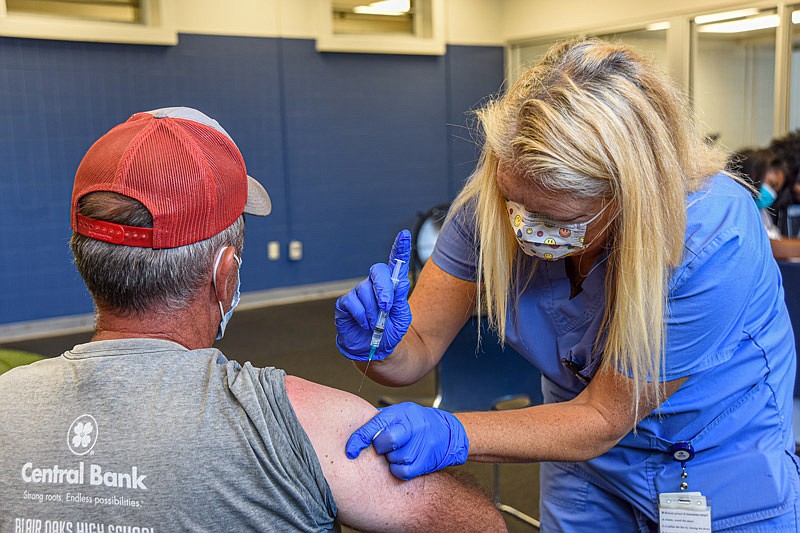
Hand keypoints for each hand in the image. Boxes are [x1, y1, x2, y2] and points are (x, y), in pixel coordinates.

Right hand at [335, 230, 411, 360]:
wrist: (376, 350)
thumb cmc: (390, 332)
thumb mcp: (402, 317)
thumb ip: (400, 299)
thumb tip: (397, 282)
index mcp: (391, 286)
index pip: (395, 263)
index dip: (399, 248)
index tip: (404, 234)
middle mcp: (374, 285)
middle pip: (377, 271)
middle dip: (383, 289)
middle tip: (387, 308)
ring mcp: (359, 292)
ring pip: (364, 290)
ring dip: (373, 311)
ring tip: (376, 324)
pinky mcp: (346, 303)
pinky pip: (352, 302)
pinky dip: (361, 315)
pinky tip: (365, 324)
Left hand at [345, 402, 468, 479]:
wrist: (447, 432)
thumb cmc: (417, 422)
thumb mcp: (399, 413)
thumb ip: (380, 421)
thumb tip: (354, 433)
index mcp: (401, 412)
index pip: (375, 425)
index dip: (359, 440)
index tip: (350, 451)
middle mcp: (412, 426)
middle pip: (386, 441)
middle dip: (380, 447)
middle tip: (383, 447)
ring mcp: (421, 444)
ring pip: (394, 458)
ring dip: (391, 459)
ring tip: (397, 451)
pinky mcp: (425, 461)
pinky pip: (402, 471)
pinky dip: (398, 469)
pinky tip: (402, 462)